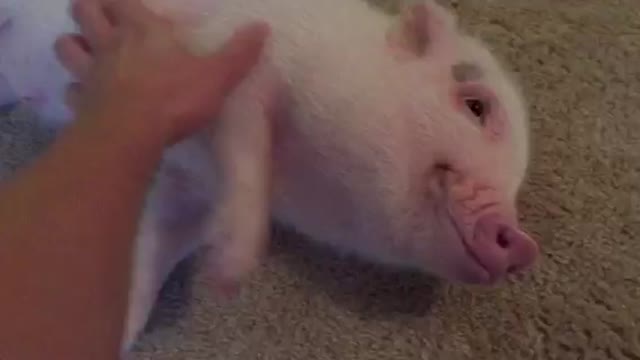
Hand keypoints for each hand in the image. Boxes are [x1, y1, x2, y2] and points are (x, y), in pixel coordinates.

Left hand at [54, 0, 270, 144]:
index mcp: (142, 30)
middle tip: (103, 20)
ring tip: (88, 52)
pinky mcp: (81, 102)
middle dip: (89, 10)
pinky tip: (89, 96)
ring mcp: (90, 73)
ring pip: (66, 46)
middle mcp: (110, 44)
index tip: (127, 5)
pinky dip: (77, 90)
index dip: (120, 0)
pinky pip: (71, 90)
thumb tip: (262, 26)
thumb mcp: (217, 75)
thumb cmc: (175, 98)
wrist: (131, 135)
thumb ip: (239, 52)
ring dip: (74, 45)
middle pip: (83, 10)